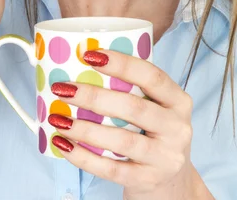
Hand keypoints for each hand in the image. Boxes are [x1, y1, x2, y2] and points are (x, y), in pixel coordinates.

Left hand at [49, 49, 209, 199]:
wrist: (172, 182)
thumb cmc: (154, 132)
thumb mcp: (156, 107)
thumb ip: (132, 88)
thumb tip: (83, 62)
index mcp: (178, 101)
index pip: (152, 76)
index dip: (121, 64)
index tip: (89, 55)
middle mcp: (177, 128)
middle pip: (133, 108)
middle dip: (94, 97)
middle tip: (63, 89)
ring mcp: (165, 158)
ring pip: (121, 141)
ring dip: (85, 129)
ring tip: (58, 119)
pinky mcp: (148, 181)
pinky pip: (111, 169)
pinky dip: (83, 157)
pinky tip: (64, 145)